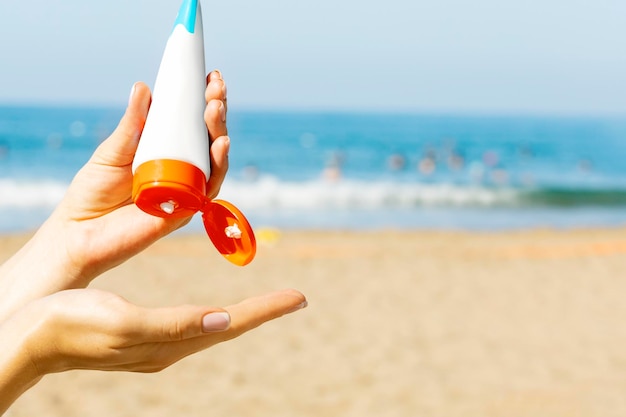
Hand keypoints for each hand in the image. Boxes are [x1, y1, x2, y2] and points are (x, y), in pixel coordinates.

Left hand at [0, 72, 228, 321]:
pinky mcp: (186, 209)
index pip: (190, 123)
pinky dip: (218, 165)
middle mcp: (180, 168)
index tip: (209, 76)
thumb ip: (132, 124)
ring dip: (219, 132)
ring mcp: (186, 188)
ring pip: (215, 160)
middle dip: (216, 110)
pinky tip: (219, 144)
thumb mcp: (113, 150)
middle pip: (207, 138)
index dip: (202, 100)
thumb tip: (143, 87)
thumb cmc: (93, 193)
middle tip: (215, 89)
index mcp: (163, 151)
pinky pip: (209, 187)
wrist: (79, 232)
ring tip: (214, 109)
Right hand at [0, 288, 306, 413]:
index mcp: (169, 342)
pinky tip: (217, 312)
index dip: (267, 310)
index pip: (231, 324)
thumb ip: (174, 324)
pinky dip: (216, 314)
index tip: (299, 298)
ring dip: (244, 313)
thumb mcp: (123, 322)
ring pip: (214, 325)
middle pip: (230, 325)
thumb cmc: (70, 324)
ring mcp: (158, 343)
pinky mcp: (144, 335)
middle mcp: (170, 346)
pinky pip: (193, 323)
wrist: (29, 337)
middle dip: (263, 311)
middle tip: (294, 298)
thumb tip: (223, 320)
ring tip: (268, 303)